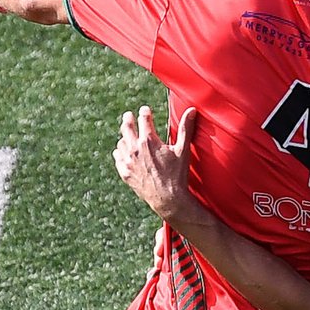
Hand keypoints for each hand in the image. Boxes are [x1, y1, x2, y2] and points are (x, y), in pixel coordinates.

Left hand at [114, 105, 198, 222]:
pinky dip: (120, 152)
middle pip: (126, 127)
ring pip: (121, 142)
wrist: (168, 199)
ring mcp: (128, 161)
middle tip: (129, 115)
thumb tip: (192, 110)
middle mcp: (135, 149)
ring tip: (128, 136)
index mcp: (149, 141)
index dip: (145, 112)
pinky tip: (124, 152)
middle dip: (128, 119)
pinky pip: (117, 157)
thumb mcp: (183, 150)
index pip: (144, 119)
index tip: (145, 110)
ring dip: (125, 137)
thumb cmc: (177, 175)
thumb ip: (186, 128)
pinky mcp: (124, 173)